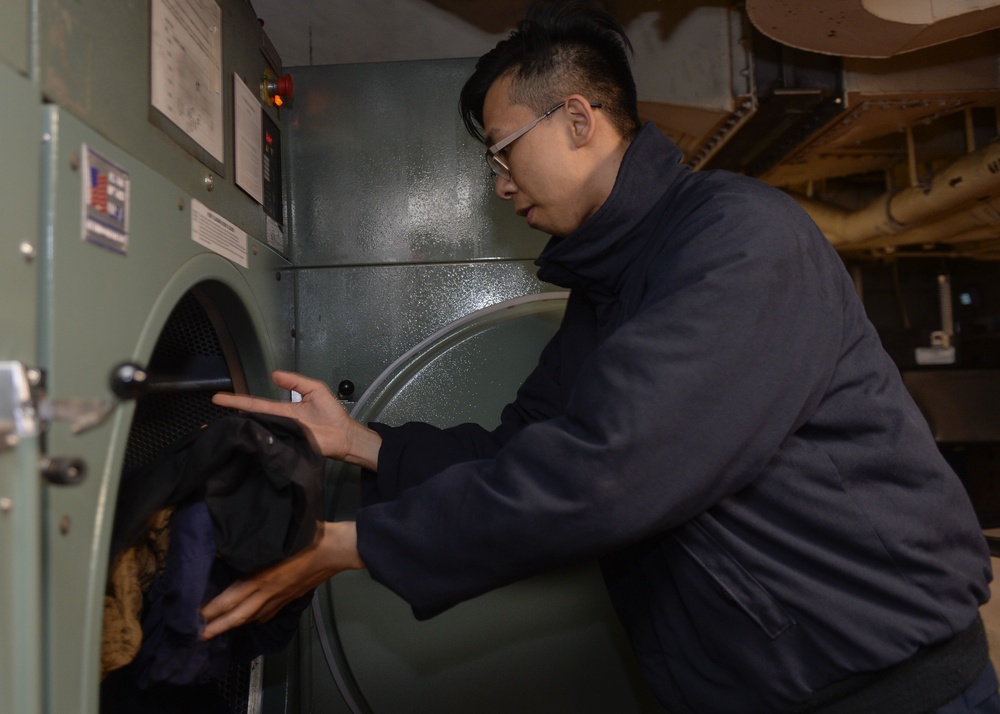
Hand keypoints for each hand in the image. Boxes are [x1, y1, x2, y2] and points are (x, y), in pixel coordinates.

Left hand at [201, 521, 363, 639]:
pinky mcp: (291, 597)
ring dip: (234, 625)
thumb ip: (252, 542)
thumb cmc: (308, 536)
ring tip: (219, 630)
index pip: (230, 600)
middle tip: (198, 637)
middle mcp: (268, 592)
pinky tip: (253, 619)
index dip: (211, 610)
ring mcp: (281, 598)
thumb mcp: (278, 535)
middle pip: (238, 616)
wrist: (337, 549)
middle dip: (217, 628)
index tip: (194, 616)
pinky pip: (268, 613)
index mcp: (262, 578)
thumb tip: (225, 544)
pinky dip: (256, 619)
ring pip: (253, 617)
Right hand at [213, 370, 380, 470]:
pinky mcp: (289, 449)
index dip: (238, 401)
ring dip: (243, 428)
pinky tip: (247, 439)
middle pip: (252, 419)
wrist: (345, 435)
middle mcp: (278, 424)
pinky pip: (272, 445)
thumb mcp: (315, 390)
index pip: (256, 404)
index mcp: (282, 410)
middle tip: (211, 414)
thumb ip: (296, 382)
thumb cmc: (332, 413)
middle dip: (233, 416)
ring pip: (259, 432)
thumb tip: (273, 375)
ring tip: (222, 425)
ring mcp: (282, 437)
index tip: (218, 398)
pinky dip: (260, 442)